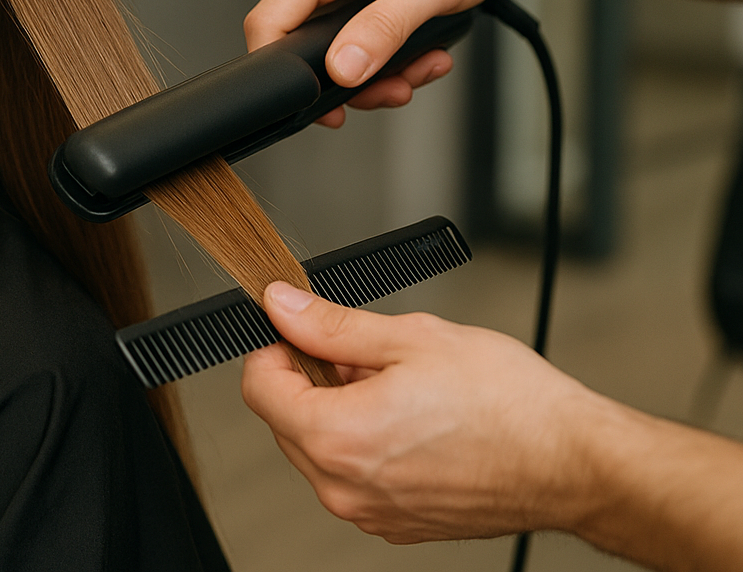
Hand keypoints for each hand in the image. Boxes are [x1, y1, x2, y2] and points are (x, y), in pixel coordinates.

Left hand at [240, 282, 610, 542]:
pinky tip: (413, 423)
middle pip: (284, 421)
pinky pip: (354, 478)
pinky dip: (367, 446)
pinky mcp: (397, 526)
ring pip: (318, 450)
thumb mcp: (412, 338)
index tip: (300, 332)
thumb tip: (282, 306)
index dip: (276, 348)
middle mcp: (345, 488)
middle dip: (311, 380)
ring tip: (399, 389)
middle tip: (365, 356)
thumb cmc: (509, 404)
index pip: (258, 387)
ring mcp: (371, 514)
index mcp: (339, 438)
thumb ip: (332, 325)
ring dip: (340, 413)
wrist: (574, 464)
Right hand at [244, 0, 551, 125]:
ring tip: (421, 60)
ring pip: (317, 37)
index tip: (330, 107)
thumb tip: (341, 68)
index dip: (286, 76)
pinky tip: (407, 41)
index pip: (268, 23)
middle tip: (405, 83)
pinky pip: (332, 20)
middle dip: (353, 76)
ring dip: (370, 64)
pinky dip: (371, 42)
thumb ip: (385, 29)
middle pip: (296, 40)